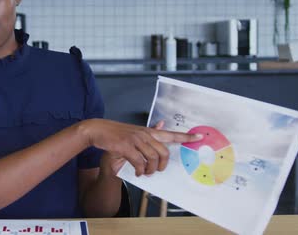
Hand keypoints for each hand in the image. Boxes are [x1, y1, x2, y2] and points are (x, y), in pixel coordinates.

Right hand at [83, 119, 201, 176]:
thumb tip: (163, 124)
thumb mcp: (134, 131)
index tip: (200, 137)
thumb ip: (149, 131)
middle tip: (157, 171)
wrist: (97, 130)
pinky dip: (140, 170)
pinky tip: (137, 172)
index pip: (171, 133)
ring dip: (150, 170)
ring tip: (144, 173)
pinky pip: (139, 162)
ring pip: (152, 158)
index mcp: (148, 131)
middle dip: (162, 165)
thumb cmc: (116, 132)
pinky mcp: (126, 146)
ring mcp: (135, 139)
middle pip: (164, 152)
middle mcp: (144, 134)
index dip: (186, 136)